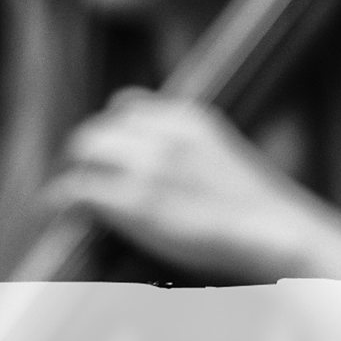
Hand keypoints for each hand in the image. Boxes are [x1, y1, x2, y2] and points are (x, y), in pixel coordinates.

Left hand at [46, 88, 340, 280]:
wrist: (280, 235)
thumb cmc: (259, 213)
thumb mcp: (225, 160)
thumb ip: (190, 152)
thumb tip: (162, 163)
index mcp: (193, 118)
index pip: (129, 105)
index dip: (113, 131)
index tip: (111, 153)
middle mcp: (168, 134)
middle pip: (101, 126)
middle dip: (88, 150)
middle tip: (85, 177)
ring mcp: (151, 166)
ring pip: (85, 148)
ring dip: (76, 170)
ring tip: (72, 195)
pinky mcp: (137, 201)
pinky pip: (79, 188)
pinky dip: (64, 198)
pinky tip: (60, 210)